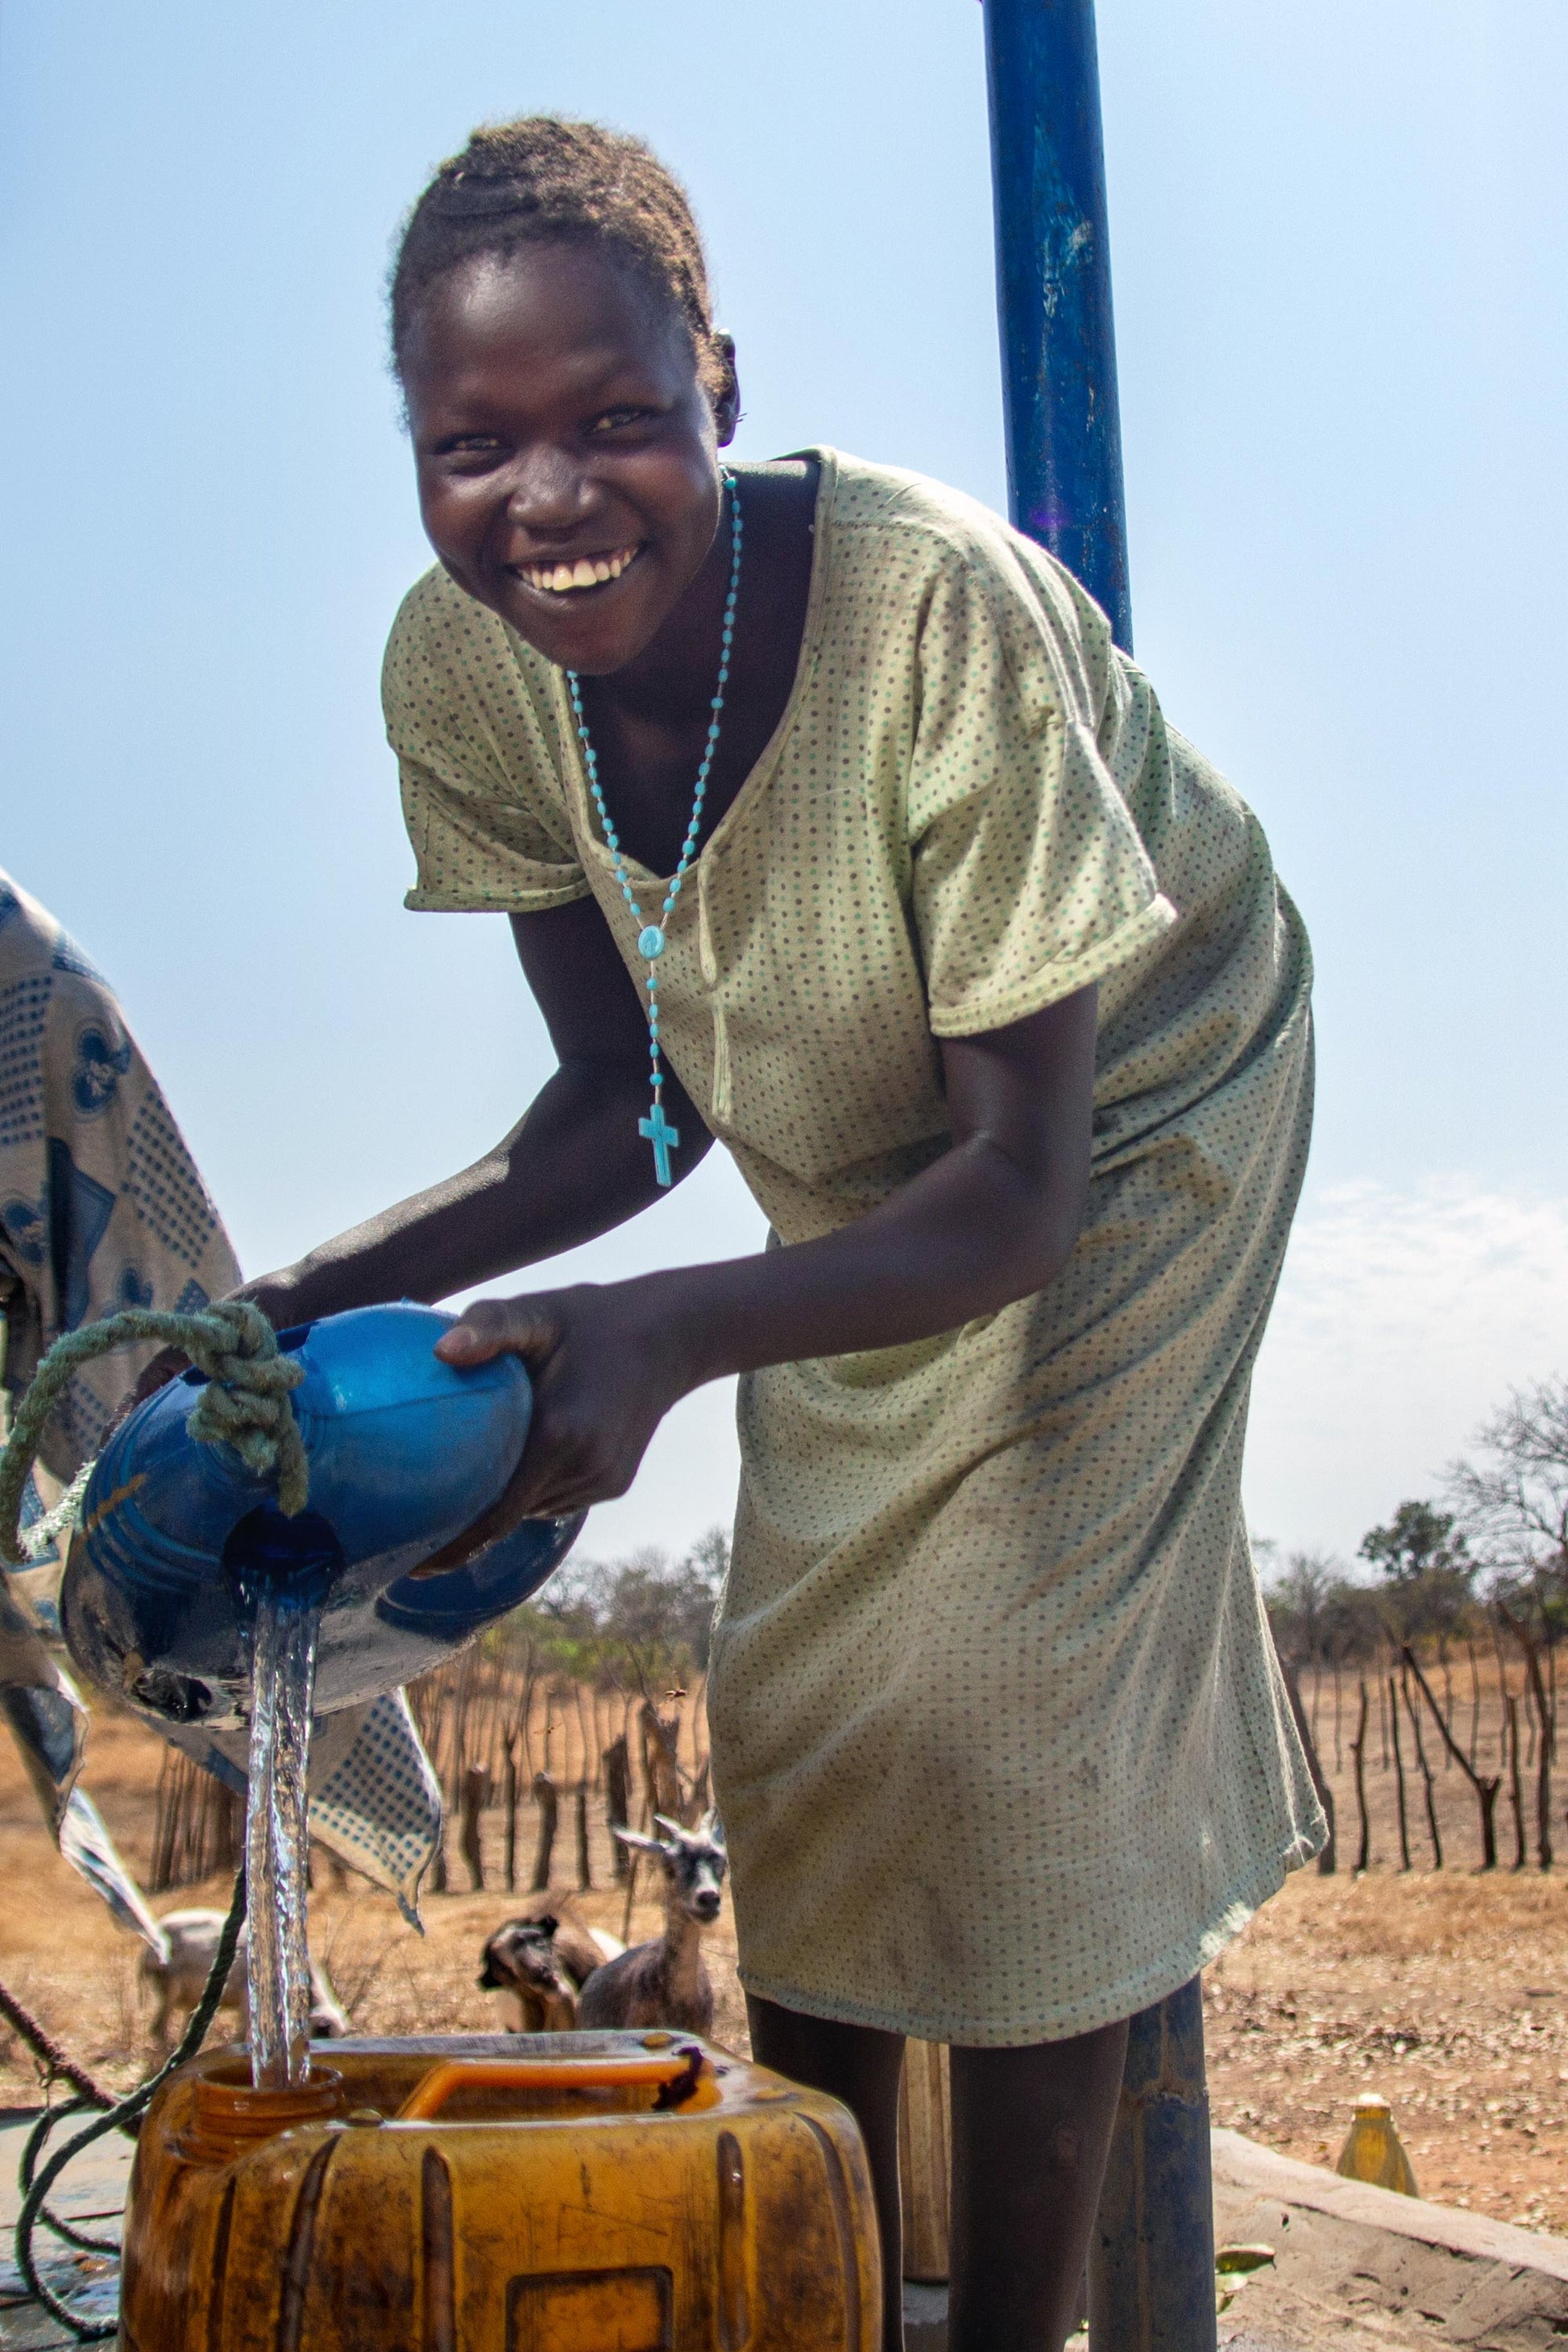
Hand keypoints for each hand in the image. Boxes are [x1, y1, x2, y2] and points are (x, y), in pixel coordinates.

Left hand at [418, 1281, 681, 1567]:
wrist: (670, 1335)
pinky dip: (534, 1486)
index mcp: (559, 1431)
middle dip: (467, 1524)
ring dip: (504, 1498)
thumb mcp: (537, 1312)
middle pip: (509, 1514)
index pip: (495, 1514)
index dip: (453, 1545)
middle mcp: (585, 1466)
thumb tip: (440, 1352)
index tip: (412, 1568)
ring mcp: (604, 1479)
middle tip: (416, 1527)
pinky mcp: (615, 1482)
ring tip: (469, 1478)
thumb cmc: (589, 1319)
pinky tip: (525, 1453)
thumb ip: (489, 1327)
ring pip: (533, 1508)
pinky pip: (558, 1497)